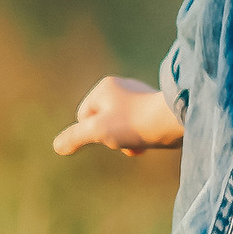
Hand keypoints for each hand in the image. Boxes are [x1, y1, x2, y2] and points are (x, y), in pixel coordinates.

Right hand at [54, 76, 185, 157]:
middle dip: (112, 137)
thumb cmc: (134, 123)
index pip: (83, 116)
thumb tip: (57, 146)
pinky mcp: (153, 108)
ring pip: (120, 127)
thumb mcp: (97, 131)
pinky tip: (148, 142)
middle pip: (102, 122)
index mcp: (105, 87)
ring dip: (126, 140)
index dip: (93, 131)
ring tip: (139, 141)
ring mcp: (138, 96)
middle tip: (126, 137)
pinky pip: (137, 127)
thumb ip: (74, 137)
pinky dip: (139, 137)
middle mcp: (122, 87)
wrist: (175, 120)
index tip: (111, 131)